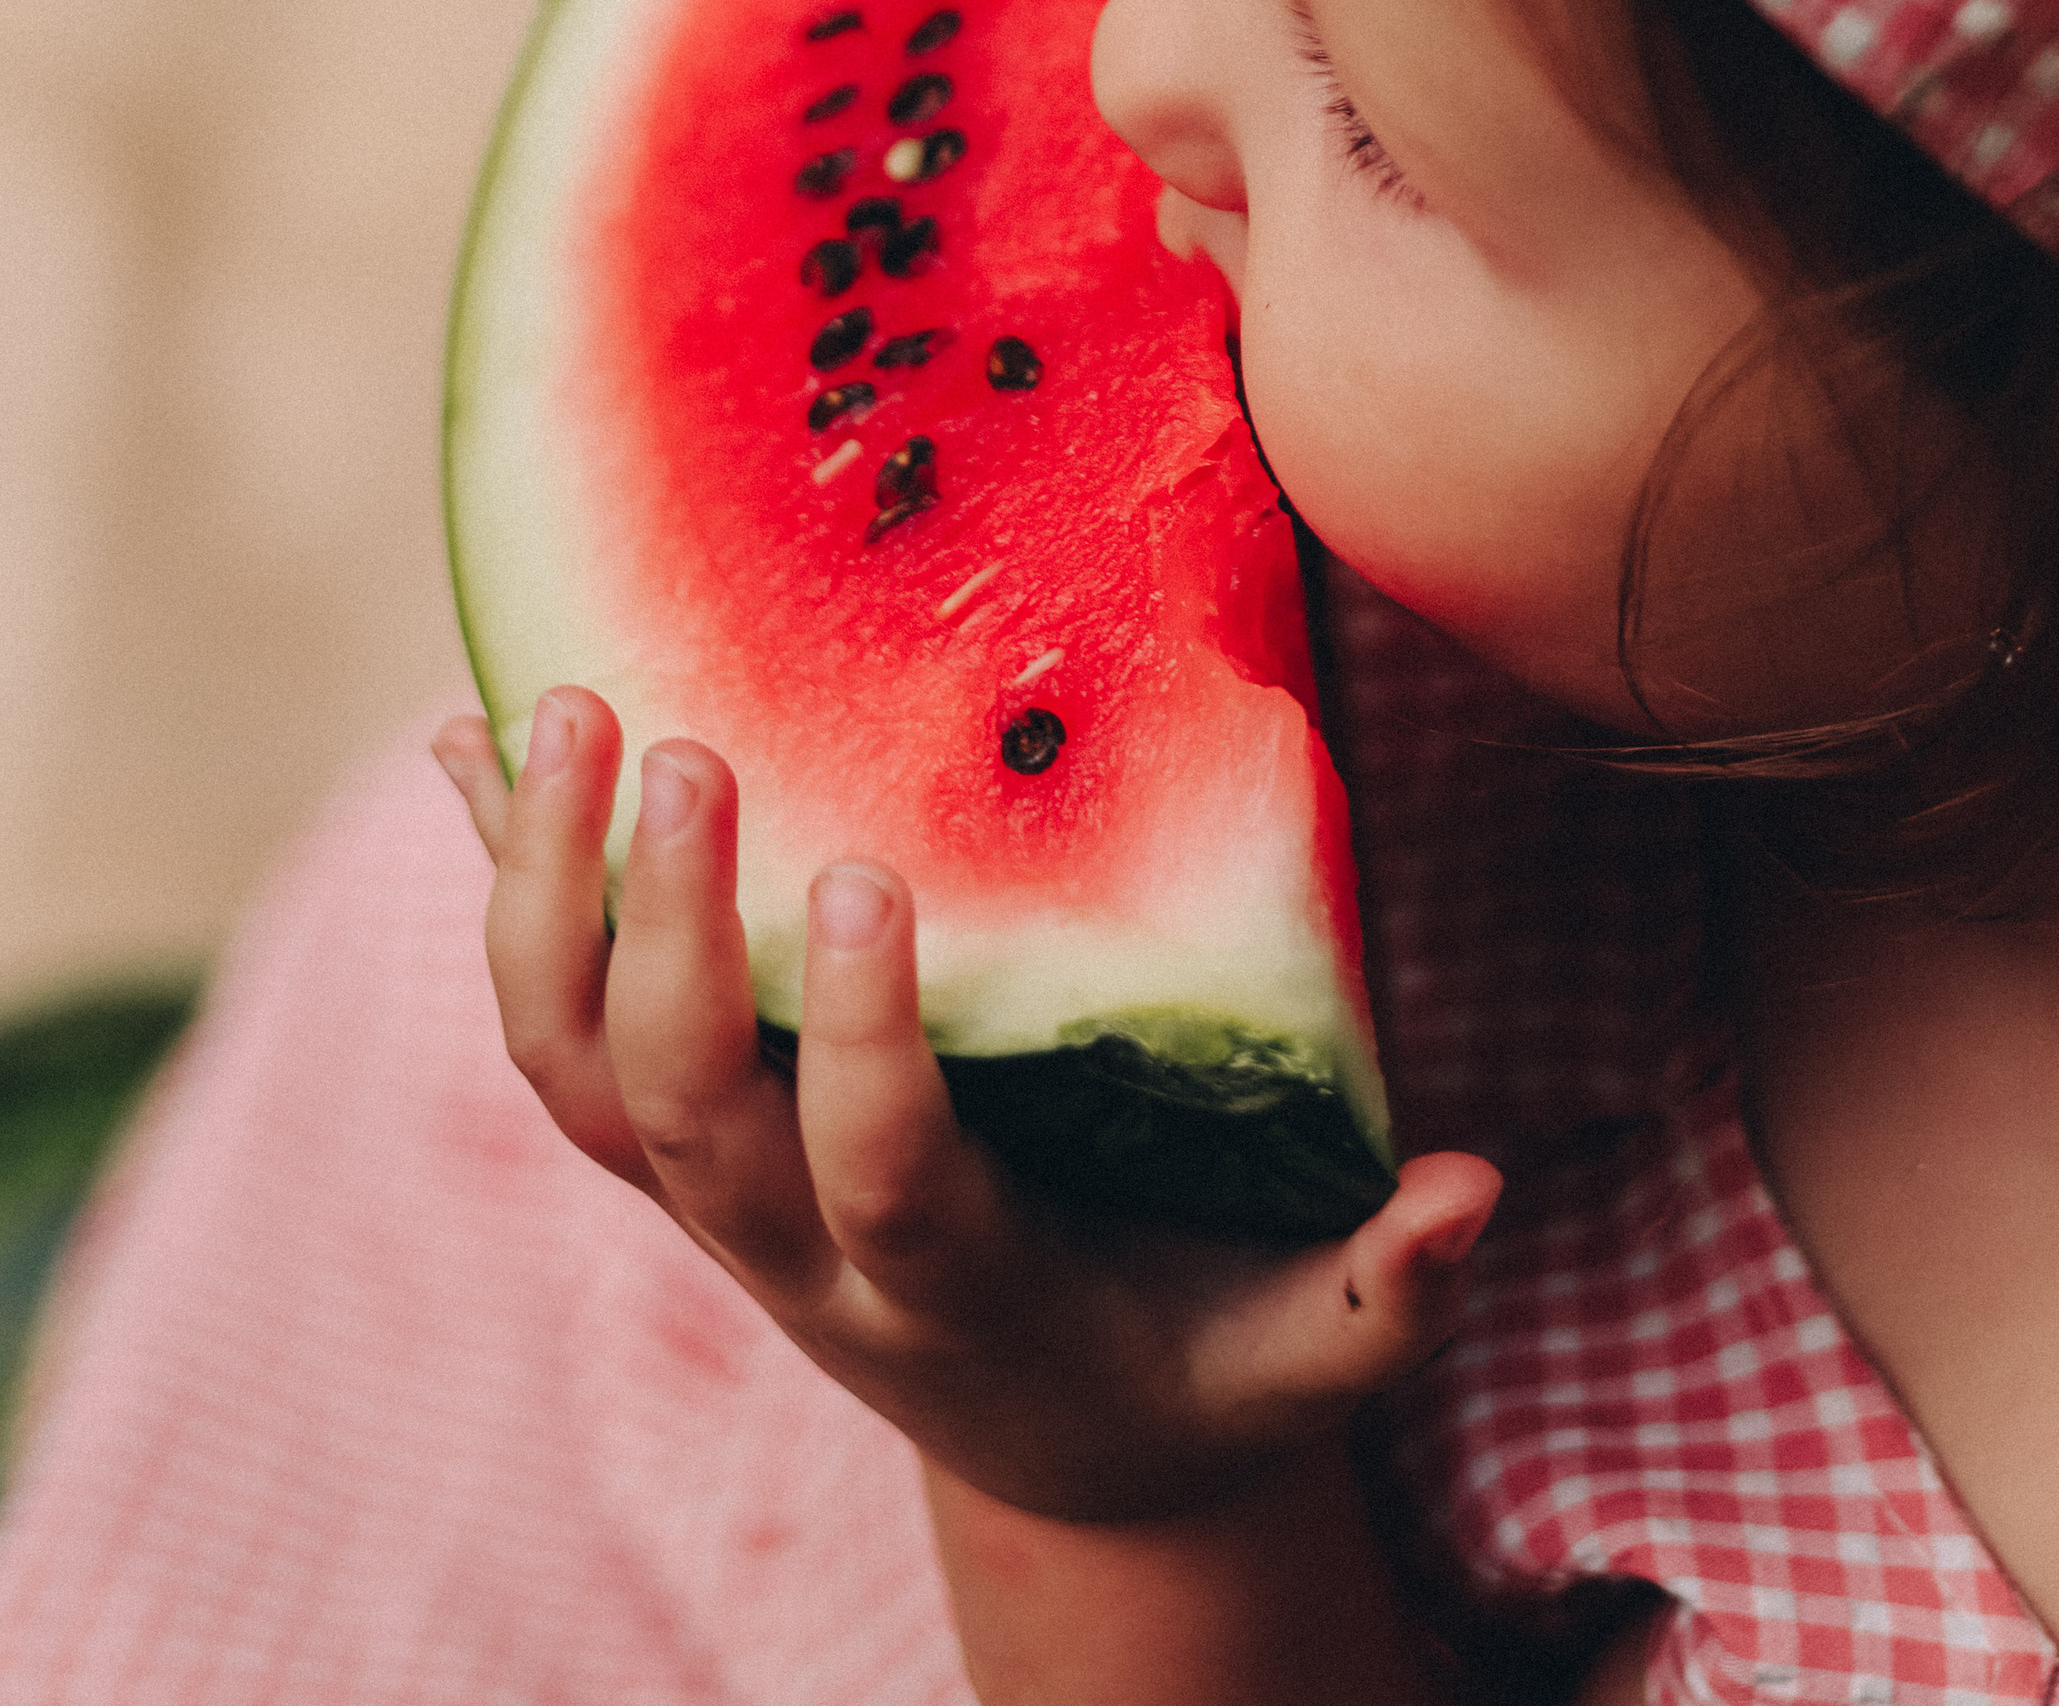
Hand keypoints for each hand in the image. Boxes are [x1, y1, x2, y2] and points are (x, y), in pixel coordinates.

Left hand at [432, 692, 1500, 1526]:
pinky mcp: (673, 1151)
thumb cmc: (1199, 1373)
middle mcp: (797, 1254)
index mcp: (954, 1289)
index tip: (866, 879)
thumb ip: (1388, 1288)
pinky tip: (472, 738)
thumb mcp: (1305, 1358)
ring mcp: (714, 1206)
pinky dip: (503, 887)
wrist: (1062, 1458)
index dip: (854, 1047)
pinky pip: (544, 1027)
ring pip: (568, 1075)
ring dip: (542, 897)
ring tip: (557, 703)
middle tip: (686, 749)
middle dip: (663, 938)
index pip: (876, 1174)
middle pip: (676, 1114)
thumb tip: (1481, 1192)